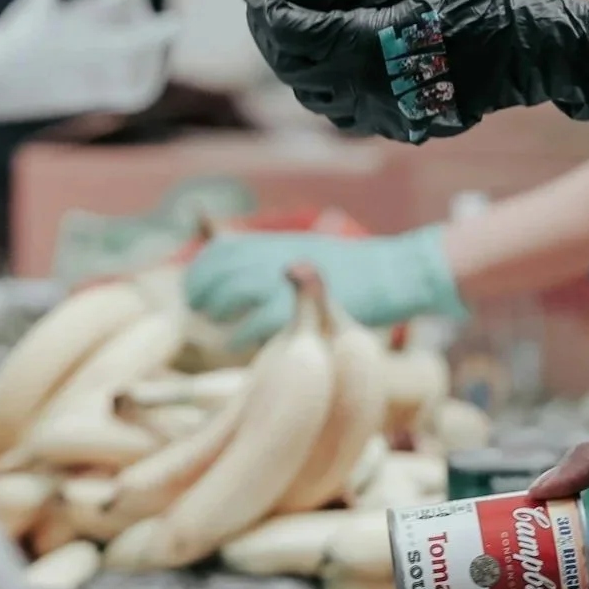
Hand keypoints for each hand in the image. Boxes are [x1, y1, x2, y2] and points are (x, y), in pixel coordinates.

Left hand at [185, 225, 464, 347]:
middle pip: (218, 271)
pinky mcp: (298, 308)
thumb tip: (243, 271)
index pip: (219, 249)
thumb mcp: (310, 253)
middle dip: (201, 292)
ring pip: (229, 292)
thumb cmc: (353, 272)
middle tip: (198, 310)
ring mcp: (287, 280)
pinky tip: (235, 346)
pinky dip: (238, 336)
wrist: (393, 274)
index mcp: (277, 242)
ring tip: (215, 326)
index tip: (194, 290)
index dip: (200, 270)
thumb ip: (277, 262)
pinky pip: (253, 324)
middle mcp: (276, 255)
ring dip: (215, 311)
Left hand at [241, 0, 588, 142]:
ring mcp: (379, 116)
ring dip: (292, 65)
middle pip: (291, 67)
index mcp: (362, 47)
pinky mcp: (395, 128)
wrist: (523, 53)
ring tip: (288, 32)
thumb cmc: (470, 5)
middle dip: (270, 36)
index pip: (289, 32)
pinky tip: (324, 65)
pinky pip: (341, 113)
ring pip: (311, 96)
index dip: (264, 10)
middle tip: (262, 8)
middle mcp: (363, 89)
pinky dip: (322, 87)